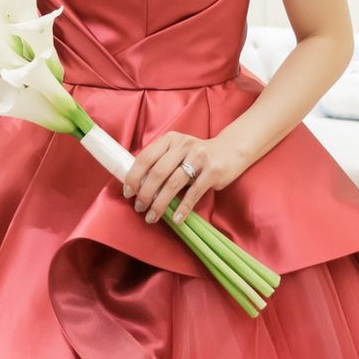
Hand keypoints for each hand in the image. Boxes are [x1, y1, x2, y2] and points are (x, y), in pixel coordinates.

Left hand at [122, 131, 248, 226]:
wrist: (230, 151)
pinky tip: (176, 218)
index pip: (145, 157)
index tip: (128, 192)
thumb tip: (138, 186)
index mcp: (171, 139)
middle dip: (145, 194)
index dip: (134, 176)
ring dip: (159, 204)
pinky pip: (193, 193)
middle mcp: (184, 145)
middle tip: (139, 208)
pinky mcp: (213, 171)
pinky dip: (182, 208)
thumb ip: (161, 162)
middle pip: (157, 172)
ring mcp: (199, 157)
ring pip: (173, 184)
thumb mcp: (178, 151)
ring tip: (152, 217)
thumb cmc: (197, 155)